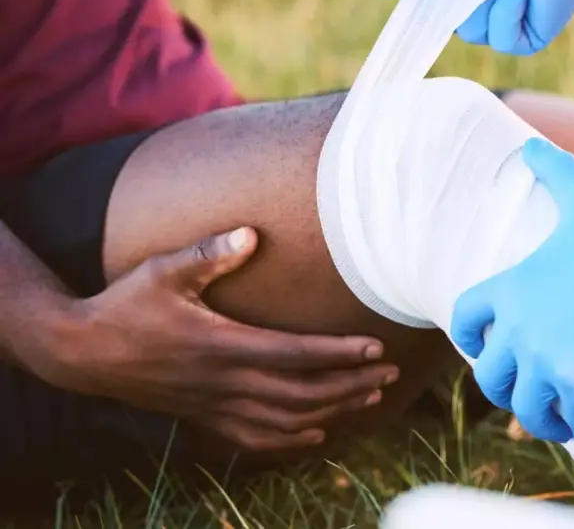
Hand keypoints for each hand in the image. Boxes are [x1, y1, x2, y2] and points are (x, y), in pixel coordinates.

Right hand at [28, 228, 398, 452]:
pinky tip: (317, 433)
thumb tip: (251, 233)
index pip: (296, 355)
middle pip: (303, 393)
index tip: (377, 348)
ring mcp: (214, 405)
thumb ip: (209, 253)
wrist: (83, 351)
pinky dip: (291, 439)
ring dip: (333, 410)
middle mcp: (224, 382)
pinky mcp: (204, 417)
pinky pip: (255, 438)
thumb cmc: (127, 303)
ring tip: (370, 397)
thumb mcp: (164, 270)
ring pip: (287, 419)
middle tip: (391, 373)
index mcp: (222, 345)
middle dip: (352, 384)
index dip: (340, 354)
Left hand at [451, 139, 573, 458]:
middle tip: (521, 394)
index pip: (468, 318)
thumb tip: (530, 143)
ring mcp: (549, 361)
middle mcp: (521, 331)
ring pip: (527, 408)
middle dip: (503, 388)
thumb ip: (552, 171)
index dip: (467, 337)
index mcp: (513, 291)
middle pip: (490, 377)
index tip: (474, 349)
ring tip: (558, 422)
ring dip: (540, 419)